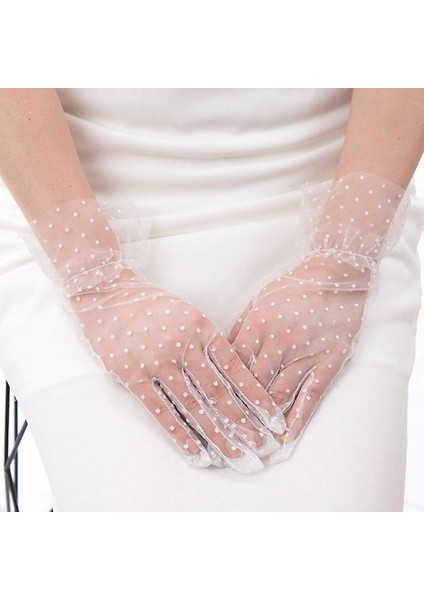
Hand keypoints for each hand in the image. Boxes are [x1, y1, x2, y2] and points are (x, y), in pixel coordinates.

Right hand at [27, 197, 282, 472]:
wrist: (107, 293)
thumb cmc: (152, 306)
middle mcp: (183, 345)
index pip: (236, 369)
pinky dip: (181, 435)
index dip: (256, 397)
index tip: (273, 419)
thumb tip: (235, 380)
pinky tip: (198, 454)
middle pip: (219, 392)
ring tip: (236, 457)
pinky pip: (160, 411)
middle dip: (243, 424)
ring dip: (217, 436)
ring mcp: (157, 361)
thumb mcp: (188, 315)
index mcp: (202, 328)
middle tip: (262, 448)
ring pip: (194, 405)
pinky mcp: (132, 375)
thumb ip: (208, 344)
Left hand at [228, 251, 370, 460]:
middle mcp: (278, 344)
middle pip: (251, 387)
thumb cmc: (291, 289)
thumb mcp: (257, 303)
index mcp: (256, 327)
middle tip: (221, 439)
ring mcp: (304, 356)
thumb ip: (239, 332)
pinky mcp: (327, 364)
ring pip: (278, 396)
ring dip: (262, 424)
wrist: (335, 276)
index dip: (216, 392)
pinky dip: (297, 420)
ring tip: (248, 446)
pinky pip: (310, 397)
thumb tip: (219, 358)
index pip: (230, 367)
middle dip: (235, 415)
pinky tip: (286, 438)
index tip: (203, 412)